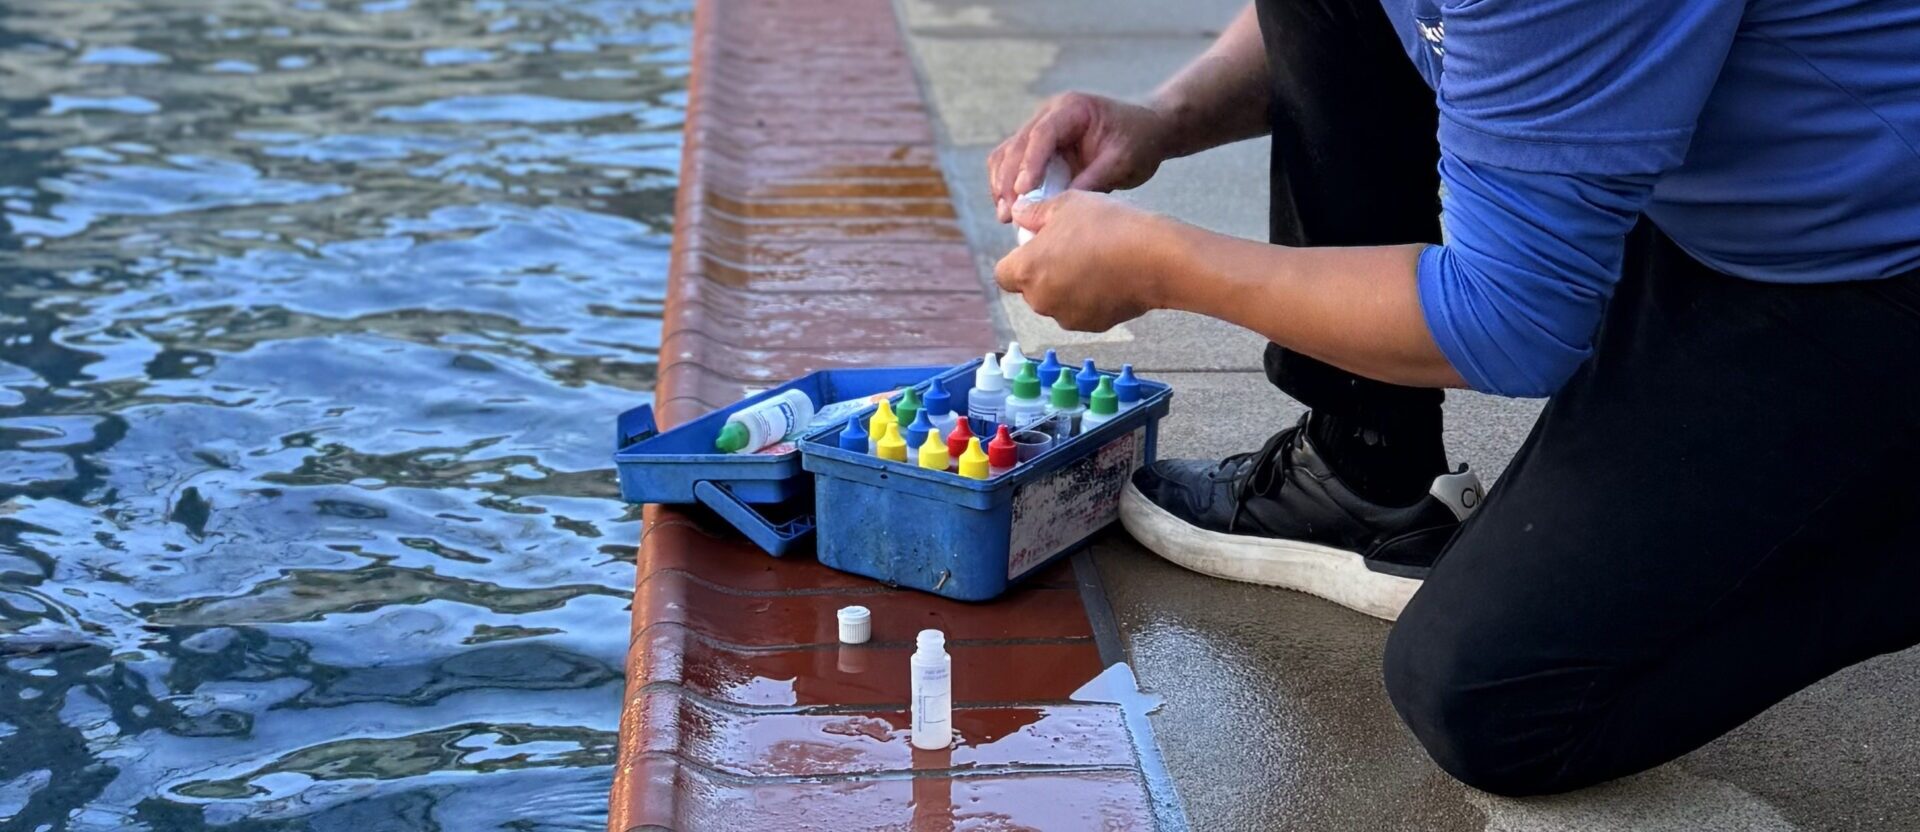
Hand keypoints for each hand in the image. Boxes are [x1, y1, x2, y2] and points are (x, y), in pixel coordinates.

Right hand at [987, 92, 1172, 222]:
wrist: (1145, 131)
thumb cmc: (1138, 142)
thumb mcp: (1123, 162)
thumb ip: (1094, 180)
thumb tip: (1059, 206)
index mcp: (1072, 108)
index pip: (1042, 134)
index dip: (1029, 163)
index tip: (1022, 192)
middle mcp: (1050, 113)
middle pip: (1017, 145)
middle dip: (1008, 180)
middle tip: (1007, 214)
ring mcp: (1040, 128)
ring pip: (1007, 153)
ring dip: (1002, 184)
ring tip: (1004, 216)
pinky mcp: (1038, 147)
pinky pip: (1013, 164)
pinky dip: (1008, 185)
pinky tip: (1010, 209)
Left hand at [995, 192, 1173, 331]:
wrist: (1155, 258)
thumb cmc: (1107, 226)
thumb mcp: (1066, 204)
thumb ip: (1035, 212)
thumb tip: (1020, 214)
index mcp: (1027, 271)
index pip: (1003, 274)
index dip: (1017, 259)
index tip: (1037, 244)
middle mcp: (1041, 301)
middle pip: (1031, 289)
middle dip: (1044, 271)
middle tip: (1071, 246)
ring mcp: (1068, 317)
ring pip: (1057, 300)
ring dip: (1067, 285)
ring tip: (1096, 259)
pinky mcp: (1094, 326)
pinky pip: (1082, 310)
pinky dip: (1090, 297)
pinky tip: (1111, 276)